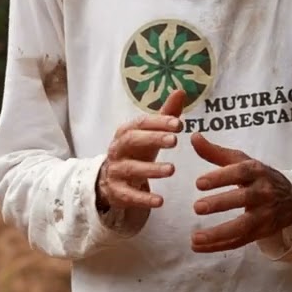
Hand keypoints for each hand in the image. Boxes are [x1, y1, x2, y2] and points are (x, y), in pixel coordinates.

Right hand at [96, 89, 185, 210]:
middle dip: (153, 139)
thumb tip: (181, 90)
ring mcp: (116, 170)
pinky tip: (160, 201)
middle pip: (132, 140)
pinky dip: (143, 198)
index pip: (141, 123)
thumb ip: (165, 114)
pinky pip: (129, 195)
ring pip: (131, 168)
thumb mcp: (149, 133)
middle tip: (175, 141)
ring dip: (151, 169)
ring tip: (172, 170)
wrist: (110, 179)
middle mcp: (118, 148)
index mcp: (126, 131)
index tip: (179, 124)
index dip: (159, 122)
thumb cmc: (136, 151)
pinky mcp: (117, 191)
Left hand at [190, 133, 291, 252]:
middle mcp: (262, 193)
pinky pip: (239, 241)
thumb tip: (193, 136)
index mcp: (256, 171)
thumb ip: (215, 152)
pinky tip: (198, 247)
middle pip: (243, 199)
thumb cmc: (259, 176)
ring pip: (243, 226)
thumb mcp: (242, 161)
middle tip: (197, 207)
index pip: (240, 173)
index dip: (220, 177)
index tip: (199, 183)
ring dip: (218, 234)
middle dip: (220, 204)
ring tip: (196, 237)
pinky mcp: (261, 232)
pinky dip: (219, 246)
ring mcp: (264, 215)